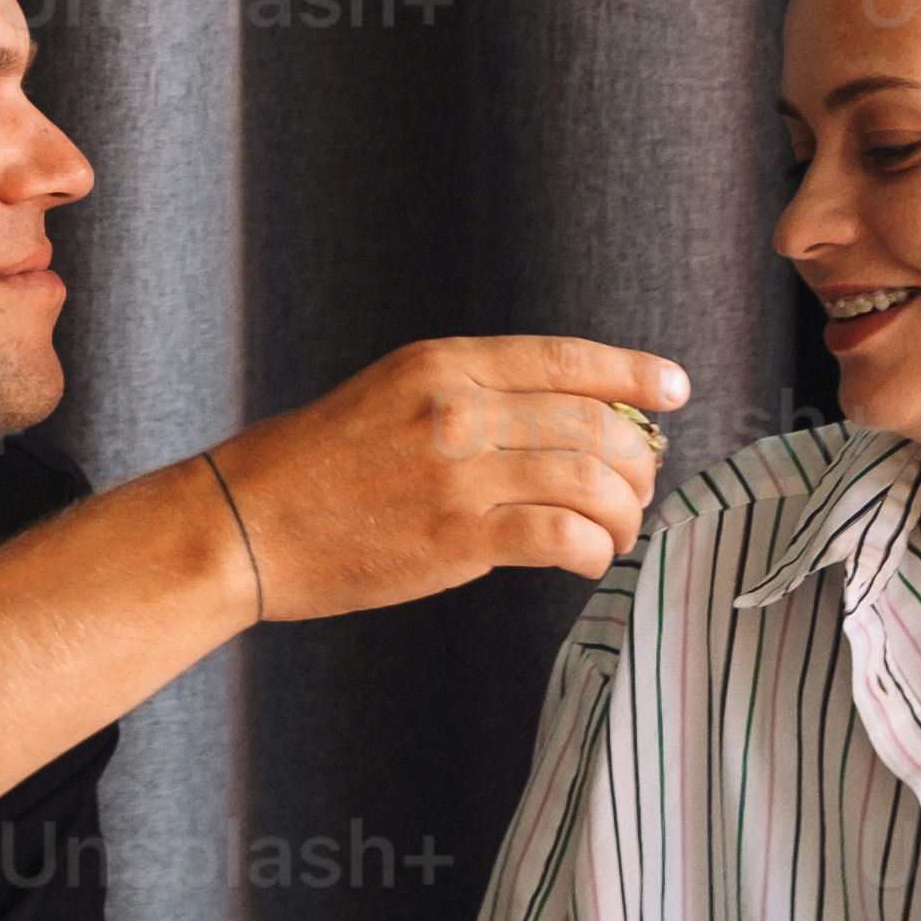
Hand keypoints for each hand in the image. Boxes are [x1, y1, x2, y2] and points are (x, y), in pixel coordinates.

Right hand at [207, 338, 688, 622]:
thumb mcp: (392, 396)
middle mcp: (458, 408)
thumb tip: (562, 422)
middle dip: (637, 461)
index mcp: (443, 363)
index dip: (632, 372)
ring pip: (591, 480)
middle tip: (638, 490)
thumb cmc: (317, 467)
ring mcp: (459, 473)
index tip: (674, 388)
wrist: (247, 524)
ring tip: (618, 533)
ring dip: (624, 512)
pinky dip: (593, 551)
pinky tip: (588, 561)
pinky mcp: (456, 537)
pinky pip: (562, 536)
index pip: (564, 358)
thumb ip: (470, 399)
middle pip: (593, 423)